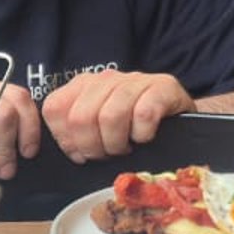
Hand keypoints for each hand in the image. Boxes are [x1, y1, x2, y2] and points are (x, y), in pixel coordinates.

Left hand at [40, 70, 196, 162]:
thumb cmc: (132, 128)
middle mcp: (106, 78)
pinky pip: (144, 115)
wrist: (179, 118)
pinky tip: (145, 137)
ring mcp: (135, 80)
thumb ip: (74, 133)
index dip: (66, 140)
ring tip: (125, 148)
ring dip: (117, 144)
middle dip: (92, 147)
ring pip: (110, 116)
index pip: (54, 109)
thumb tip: (68, 153)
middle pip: (80, 117)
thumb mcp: (97, 128)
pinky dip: (142, 135)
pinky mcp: (163, 87)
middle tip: (107, 154)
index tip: (82, 154)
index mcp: (83, 85)